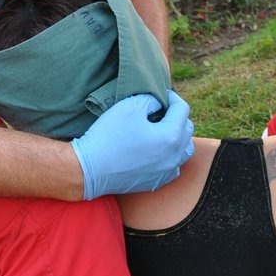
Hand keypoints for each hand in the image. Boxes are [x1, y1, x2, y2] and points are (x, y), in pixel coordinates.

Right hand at [70, 90, 194, 198]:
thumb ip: (152, 100)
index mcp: (171, 136)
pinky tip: (156, 151)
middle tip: (161, 110)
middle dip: (177, 116)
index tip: (163, 94)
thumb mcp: (130, 106)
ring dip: (177, 138)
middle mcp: (174, 157)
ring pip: (184, 151)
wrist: (88, 169)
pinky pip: (172, 167)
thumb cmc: (109, 135)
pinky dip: (169, 156)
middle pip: (186, 130)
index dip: (173, 98)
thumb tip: (159, 103)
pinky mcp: (156, 182)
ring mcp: (166, 172)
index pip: (182, 110)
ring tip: (162, 130)